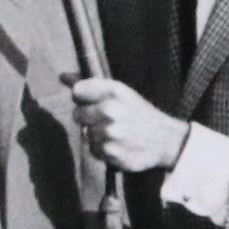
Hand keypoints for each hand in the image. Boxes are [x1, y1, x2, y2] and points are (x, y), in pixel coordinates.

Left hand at [64, 75, 189, 174]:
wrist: (166, 140)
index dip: (81, 97)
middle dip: (88, 118)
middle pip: (77, 114)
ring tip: (116, 134)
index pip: (78, 91)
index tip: (91, 102)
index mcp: (114, 91)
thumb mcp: (121, 93)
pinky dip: (102, 149)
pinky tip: (117, 145)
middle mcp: (111, 110)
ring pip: (85, 134)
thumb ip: (91, 85)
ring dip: (97, 135)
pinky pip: (93, 150)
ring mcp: (110, 133)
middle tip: (107, 120)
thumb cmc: (139, 113)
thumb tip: (63, 76)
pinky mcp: (110, 152)